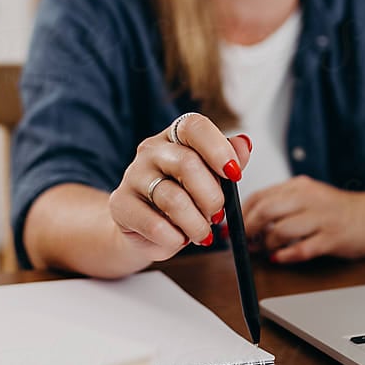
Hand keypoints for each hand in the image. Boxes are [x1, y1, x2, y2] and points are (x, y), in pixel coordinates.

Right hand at [109, 113, 251, 265]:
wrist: (146, 230)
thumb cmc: (183, 200)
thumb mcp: (210, 181)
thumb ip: (229, 162)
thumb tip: (244, 143)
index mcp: (175, 137)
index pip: (195, 126)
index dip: (218, 148)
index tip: (234, 174)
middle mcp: (151, 150)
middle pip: (188, 164)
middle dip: (211, 197)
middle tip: (217, 215)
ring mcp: (132, 175)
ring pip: (173, 199)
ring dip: (196, 224)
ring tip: (202, 233)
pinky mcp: (120, 204)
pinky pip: (154, 225)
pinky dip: (174, 238)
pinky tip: (178, 238)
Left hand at [242, 176, 364, 263]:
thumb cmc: (338, 211)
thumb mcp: (308, 197)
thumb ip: (282, 205)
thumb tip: (248, 222)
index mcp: (299, 186)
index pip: (259, 196)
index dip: (241, 214)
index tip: (232, 228)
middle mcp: (309, 198)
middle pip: (265, 210)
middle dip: (248, 229)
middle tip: (243, 243)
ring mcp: (322, 218)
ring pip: (281, 230)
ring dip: (266, 244)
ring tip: (264, 250)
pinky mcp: (333, 238)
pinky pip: (302, 248)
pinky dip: (286, 255)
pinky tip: (280, 258)